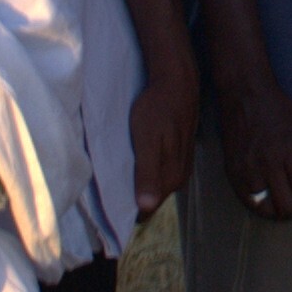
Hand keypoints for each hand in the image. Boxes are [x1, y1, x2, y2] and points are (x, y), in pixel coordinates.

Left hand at [124, 61, 198, 222]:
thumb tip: (146, 207)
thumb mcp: (147, 141)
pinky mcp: (180, 155)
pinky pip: (160, 172)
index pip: (146, 209)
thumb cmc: (157, 109)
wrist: (177, 82)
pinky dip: (146, 169)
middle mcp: (180, 178)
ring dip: (139, 182)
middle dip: (133, 195)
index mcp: (172, 178)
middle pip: (151, 198)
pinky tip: (136, 159)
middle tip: (111, 183)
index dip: (128, 208)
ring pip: (156, 185)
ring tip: (120, 171)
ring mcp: (182, 166)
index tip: (108, 200)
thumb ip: (147, 174)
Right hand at [210, 64, 291, 222]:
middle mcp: (267, 164)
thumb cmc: (279, 112)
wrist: (245, 95)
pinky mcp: (233, 173)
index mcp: (290, 152)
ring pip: (267, 210)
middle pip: (287, 207)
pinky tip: (273, 202)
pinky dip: (263, 208)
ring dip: (283, 215)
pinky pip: (248, 203)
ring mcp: (247, 170)